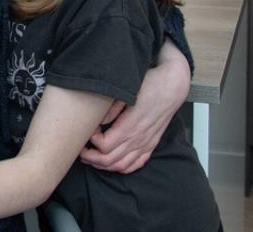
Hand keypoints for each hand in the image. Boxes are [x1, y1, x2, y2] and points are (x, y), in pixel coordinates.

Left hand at [79, 39, 189, 172]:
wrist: (172, 87)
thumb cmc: (149, 86)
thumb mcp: (126, 92)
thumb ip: (110, 109)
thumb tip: (98, 122)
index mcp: (131, 125)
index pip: (104, 145)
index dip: (91, 140)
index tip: (87, 130)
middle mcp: (139, 138)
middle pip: (110, 159)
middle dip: (91, 157)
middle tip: (80, 150)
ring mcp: (146, 143)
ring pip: (122, 165)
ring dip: (103, 165)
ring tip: (90, 158)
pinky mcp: (151, 144)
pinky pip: (136, 164)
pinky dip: (121, 167)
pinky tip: (111, 163)